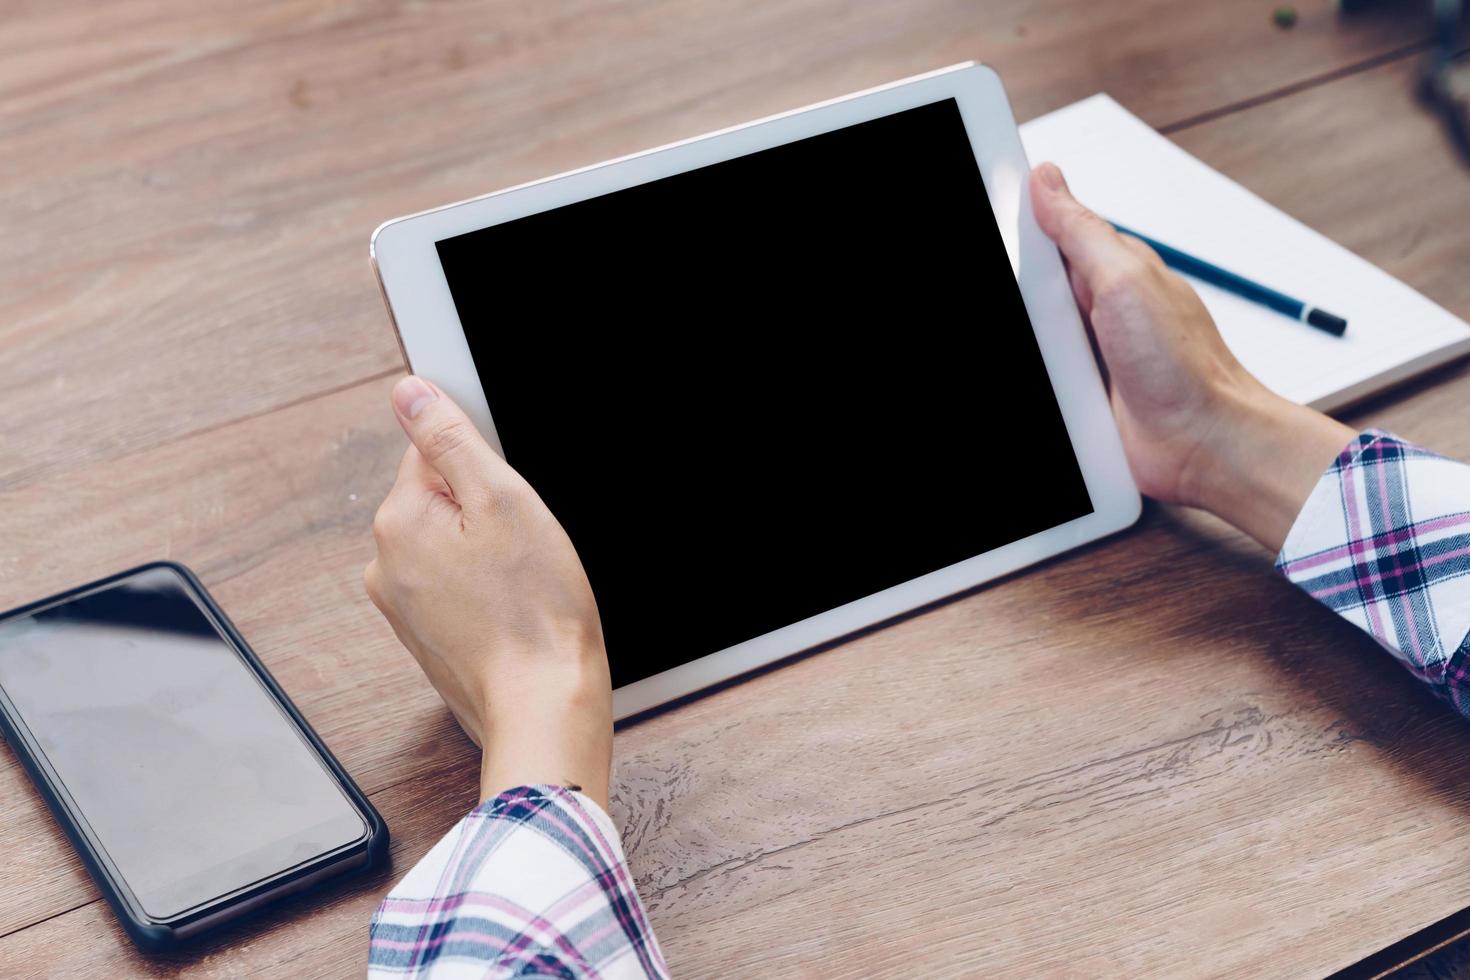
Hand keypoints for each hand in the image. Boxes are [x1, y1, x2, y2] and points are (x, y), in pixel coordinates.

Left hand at [364, 376, 612, 807]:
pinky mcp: (427, 635)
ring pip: (454, 544)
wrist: (544, 706)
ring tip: (523, 583)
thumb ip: (450, 440)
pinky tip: (515, 608)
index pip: (433, 451)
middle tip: (526, 546)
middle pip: (443, 499)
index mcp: (397, 522)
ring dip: (490, 552)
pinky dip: (487, 589)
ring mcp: (403, 605)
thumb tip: (408, 393)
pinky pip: (457, 585)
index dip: (486, 468)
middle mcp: (385, 564)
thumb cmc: (536, 612)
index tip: (513, 502)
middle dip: (488, 512)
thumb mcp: (504, 501)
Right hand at [1029, 163, 1354, 550]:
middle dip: (1020, 298)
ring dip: (1034, 349)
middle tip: (1043, 322)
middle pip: (1028, 290)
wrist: (1202, 443)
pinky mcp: (1076, 395)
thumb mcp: (1126, 280)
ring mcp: (1084, 355)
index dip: (1017, 232)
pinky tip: (1050, 386)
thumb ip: (1081, 231)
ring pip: (1030, 337)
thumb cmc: (1186, 366)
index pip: (1048, 235)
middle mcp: (1097, 310)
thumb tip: (1047, 181)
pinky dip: (1041, 381)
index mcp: (1111, 270)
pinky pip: (1040, 379)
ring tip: (1055, 362)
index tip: (996, 232)